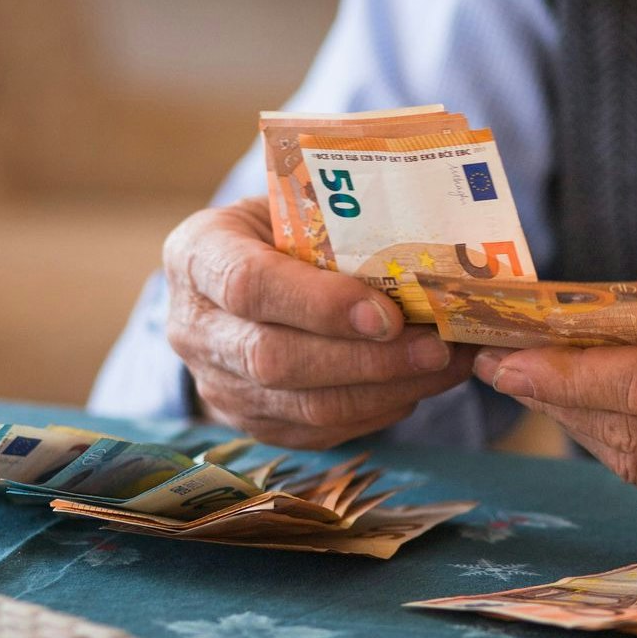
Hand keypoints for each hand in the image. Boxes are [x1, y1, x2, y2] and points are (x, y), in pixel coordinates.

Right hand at [164, 196, 473, 447]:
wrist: (238, 276)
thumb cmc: (277, 228)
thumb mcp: (291, 204)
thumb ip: (338, 224)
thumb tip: (434, 250)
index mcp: (197, 256)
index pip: (247, 285)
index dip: (318, 304)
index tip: (388, 314)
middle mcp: (194, 327)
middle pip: (274, 358)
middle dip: (365, 359)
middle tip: (435, 347)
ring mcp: (217, 383)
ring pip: (302, 406)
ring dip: (383, 391)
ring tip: (442, 366)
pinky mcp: (250, 422)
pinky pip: (316, 432)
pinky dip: (375, 413)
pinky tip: (416, 386)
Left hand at [472, 255, 636, 531]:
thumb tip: (598, 314)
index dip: (571, 374)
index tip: (506, 354)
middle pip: (632, 428)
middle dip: (555, 393)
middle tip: (501, 357)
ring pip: (635, 460)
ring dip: (576, 420)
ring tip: (538, 377)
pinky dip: (618, 443)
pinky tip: (596, 410)